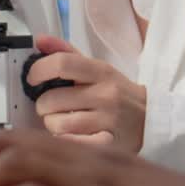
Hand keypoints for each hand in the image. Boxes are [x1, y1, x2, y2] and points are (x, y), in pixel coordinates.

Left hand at [27, 34, 146, 151]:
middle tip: (50, 106)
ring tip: (61, 122)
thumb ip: (67, 53)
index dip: (39, 70)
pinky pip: (71, 144)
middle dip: (43, 105)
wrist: (153, 119)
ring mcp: (108, 121)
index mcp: (101, 72)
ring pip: (58, 124)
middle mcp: (106, 94)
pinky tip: (70, 137)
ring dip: (52, 125)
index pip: (62, 64)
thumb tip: (39, 40)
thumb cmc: (119, 94)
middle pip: (53, 98)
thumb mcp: (98, 69)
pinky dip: (64, 142)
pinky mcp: (109, 145)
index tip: (32, 78)